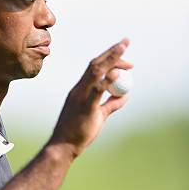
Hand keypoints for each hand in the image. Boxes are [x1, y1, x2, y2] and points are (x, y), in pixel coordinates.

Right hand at [50, 38, 133, 158]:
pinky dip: (107, 80)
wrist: (63, 146)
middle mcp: (79, 90)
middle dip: (112, 52)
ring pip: (96, 73)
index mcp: (79, 90)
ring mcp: (81, 97)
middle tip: (126, 43)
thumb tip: (125, 96)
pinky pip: (97, 91)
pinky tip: (117, 74)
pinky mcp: (86, 107)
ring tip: (124, 52)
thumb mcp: (98, 116)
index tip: (122, 53)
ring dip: (112, 60)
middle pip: (96, 65)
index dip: (108, 57)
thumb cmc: (78, 133)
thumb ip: (110, 105)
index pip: (94, 67)